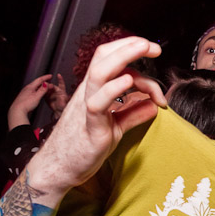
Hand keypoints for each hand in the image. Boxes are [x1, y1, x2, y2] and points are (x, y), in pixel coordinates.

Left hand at [7, 74, 53, 128]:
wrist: (17, 111)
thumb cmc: (27, 104)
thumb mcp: (37, 96)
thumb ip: (42, 90)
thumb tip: (46, 83)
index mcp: (30, 87)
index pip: (39, 80)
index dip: (45, 77)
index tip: (50, 76)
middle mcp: (27, 88)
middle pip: (36, 83)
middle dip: (43, 81)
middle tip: (49, 81)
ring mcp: (25, 92)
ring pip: (34, 87)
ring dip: (40, 86)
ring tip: (45, 87)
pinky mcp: (24, 97)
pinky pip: (32, 91)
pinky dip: (37, 90)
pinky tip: (37, 93)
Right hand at [31, 37, 165, 192]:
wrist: (59, 169)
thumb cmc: (84, 147)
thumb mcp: (114, 128)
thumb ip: (132, 115)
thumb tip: (153, 107)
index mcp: (94, 91)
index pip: (109, 58)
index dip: (129, 48)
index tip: (153, 50)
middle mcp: (88, 93)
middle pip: (104, 57)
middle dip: (130, 46)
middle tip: (154, 47)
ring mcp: (87, 108)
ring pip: (100, 73)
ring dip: (123, 57)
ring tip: (144, 50)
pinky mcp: (90, 127)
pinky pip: (98, 104)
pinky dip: (113, 90)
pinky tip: (128, 82)